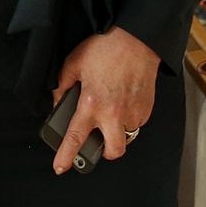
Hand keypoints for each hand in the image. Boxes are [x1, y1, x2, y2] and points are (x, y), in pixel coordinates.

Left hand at [49, 26, 160, 172]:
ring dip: (118, 132)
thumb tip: (58, 100)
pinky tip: (124, 101)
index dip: (66, 156)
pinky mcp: (147, 107)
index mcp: (92, 103)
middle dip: (105, 152)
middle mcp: (113, 113)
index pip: (75, 138)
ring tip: (113, 114)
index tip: (60, 167)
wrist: (137, 38)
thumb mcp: (74, 62)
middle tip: (99, 140)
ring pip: (127, 136)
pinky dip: (130, 117)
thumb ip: (62, 85)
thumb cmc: (106, 48)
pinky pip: (137, 122)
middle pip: (112, 151)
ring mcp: (133, 111)